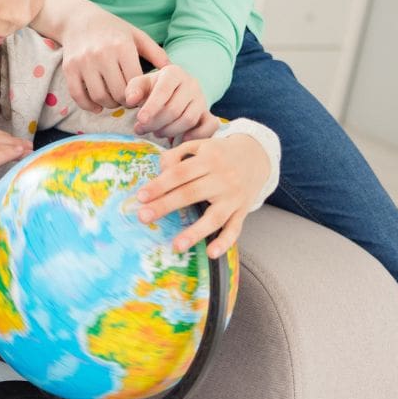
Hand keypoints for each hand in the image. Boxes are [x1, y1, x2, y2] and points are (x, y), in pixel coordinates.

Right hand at [50, 1, 168, 111]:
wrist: (78, 19)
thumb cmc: (112, 29)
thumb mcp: (136, 35)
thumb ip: (156, 53)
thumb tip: (175, 70)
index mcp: (122, 47)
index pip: (135, 83)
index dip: (141, 95)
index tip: (142, 97)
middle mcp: (102, 54)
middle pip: (118, 93)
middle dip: (126, 102)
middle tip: (129, 101)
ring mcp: (83, 62)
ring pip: (99, 96)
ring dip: (109, 105)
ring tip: (115, 101)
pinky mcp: (69, 68)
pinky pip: (78, 96)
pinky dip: (88, 105)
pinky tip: (97, 106)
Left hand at [124, 65, 209, 139]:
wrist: (174, 91)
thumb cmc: (154, 88)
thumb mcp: (141, 84)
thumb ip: (134, 89)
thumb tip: (130, 100)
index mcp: (174, 73)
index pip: (163, 91)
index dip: (151, 107)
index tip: (140, 120)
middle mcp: (191, 84)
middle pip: (175, 109)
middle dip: (156, 123)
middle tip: (142, 129)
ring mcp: (202, 99)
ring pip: (188, 119)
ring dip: (169, 131)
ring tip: (156, 132)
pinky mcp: (208, 114)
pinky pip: (209, 126)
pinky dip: (197, 135)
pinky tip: (181, 140)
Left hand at [134, 133, 271, 256]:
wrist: (257, 155)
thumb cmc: (219, 153)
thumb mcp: (199, 145)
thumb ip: (177, 155)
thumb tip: (160, 172)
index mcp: (209, 159)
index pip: (180, 173)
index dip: (159, 185)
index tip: (140, 197)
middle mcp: (223, 178)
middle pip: (191, 193)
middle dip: (165, 206)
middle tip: (143, 217)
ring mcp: (234, 197)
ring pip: (214, 217)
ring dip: (195, 232)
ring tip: (176, 246)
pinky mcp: (243, 210)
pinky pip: (234, 229)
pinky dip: (224, 242)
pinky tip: (211, 253)